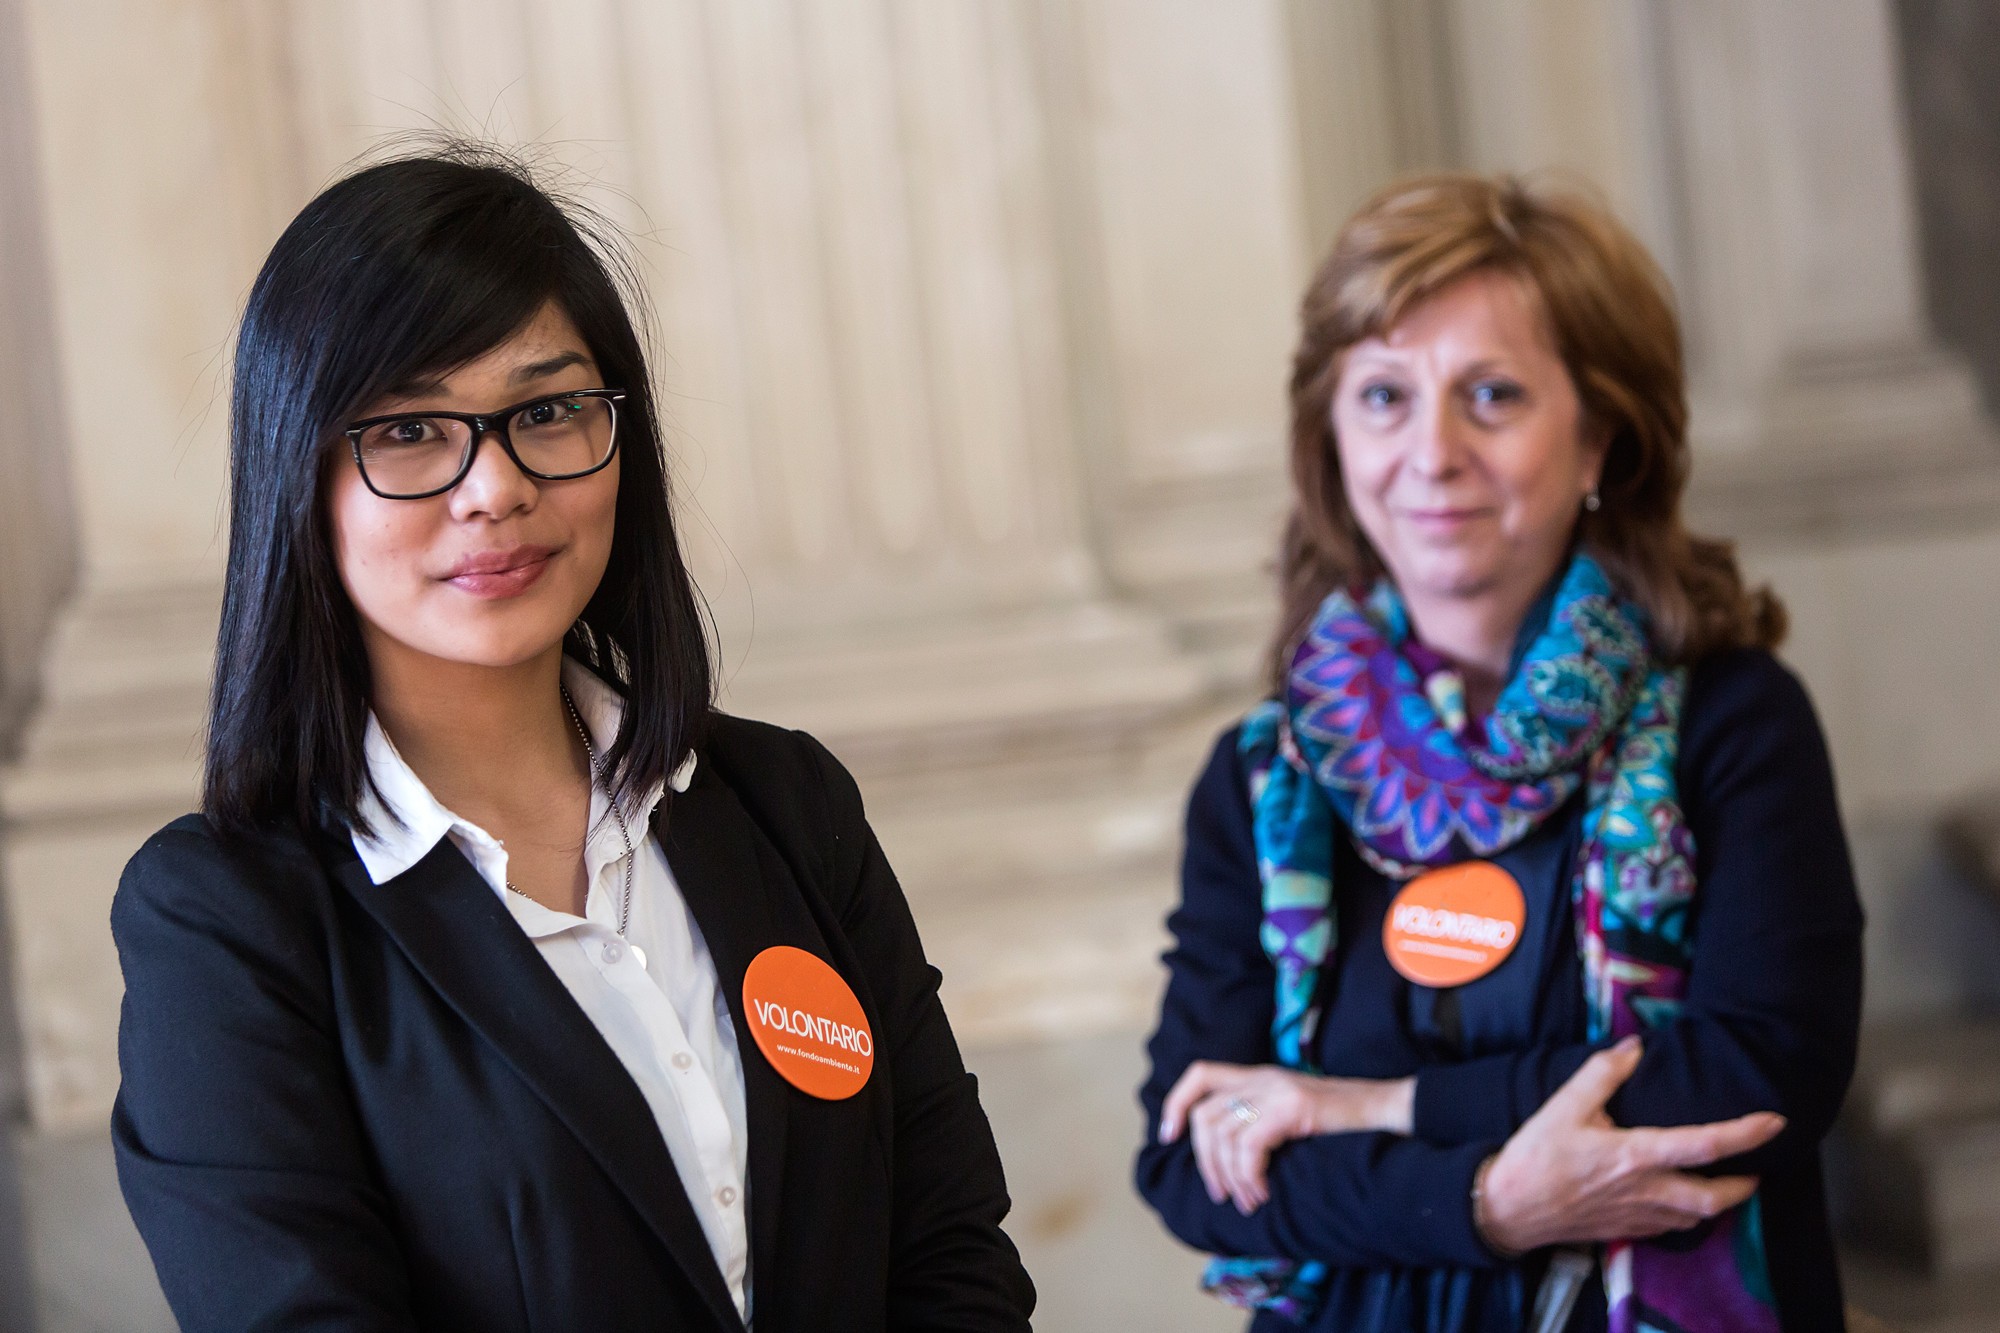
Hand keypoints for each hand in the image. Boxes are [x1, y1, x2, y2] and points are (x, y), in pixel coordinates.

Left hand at [1158, 1061, 1415, 1214]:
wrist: (1392, 1112)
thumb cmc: (1347, 1126)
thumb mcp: (1296, 1120)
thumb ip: (1263, 1126)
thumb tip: (1228, 1163)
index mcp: (1260, 1077)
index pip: (1201, 1074)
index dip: (1176, 1103)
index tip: (1169, 1138)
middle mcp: (1264, 1078)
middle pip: (1205, 1114)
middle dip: (1205, 1162)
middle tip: (1222, 1195)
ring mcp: (1278, 1090)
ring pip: (1223, 1134)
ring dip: (1231, 1177)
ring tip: (1250, 1200)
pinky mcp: (1294, 1107)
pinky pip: (1249, 1146)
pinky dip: (1250, 1176)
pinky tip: (1265, 1193)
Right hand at [1477, 1036, 1784, 1253]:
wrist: (1509, 1208)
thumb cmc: (1536, 1155)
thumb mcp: (1564, 1105)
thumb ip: (1602, 1074)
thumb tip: (1635, 1048)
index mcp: (1635, 1155)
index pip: (1704, 1146)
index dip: (1745, 1134)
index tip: (1775, 1122)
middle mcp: (1646, 1190)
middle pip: (1714, 1198)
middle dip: (1744, 1185)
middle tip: (1758, 1168)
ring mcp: (1638, 1216)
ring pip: (1697, 1217)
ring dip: (1720, 1202)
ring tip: (1730, 1184)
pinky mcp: (1626, 1230)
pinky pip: (1672, 1227)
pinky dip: (1689, 1215)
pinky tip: (1683, 1201)